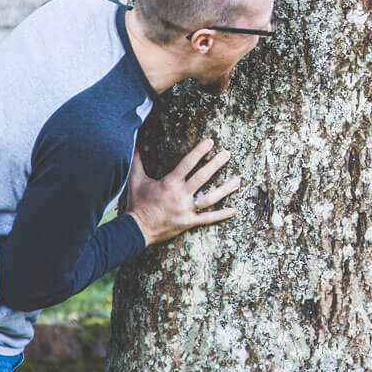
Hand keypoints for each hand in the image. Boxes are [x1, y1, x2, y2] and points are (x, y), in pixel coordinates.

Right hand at [125, 139, 241, 245]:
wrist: (136, 229)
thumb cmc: (137, 203)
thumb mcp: (135, 180)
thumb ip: (137, 161)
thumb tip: (133, 143)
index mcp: (169, 183)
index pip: (187, 164)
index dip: (199, 152)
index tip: (210, 142)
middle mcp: (180, 195)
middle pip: (202, 177)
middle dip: (216, 164)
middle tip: (227, 154)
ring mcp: (186, 210)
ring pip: (210, 198)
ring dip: (225, 189)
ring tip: (238, 181)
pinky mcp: (189, 222)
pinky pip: (208, 218)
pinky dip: (221, 215)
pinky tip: (234, 210)